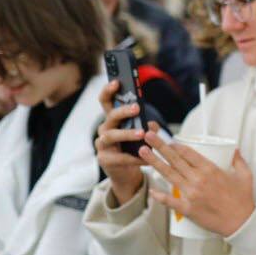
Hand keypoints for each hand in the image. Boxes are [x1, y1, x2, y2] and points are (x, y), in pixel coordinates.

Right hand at [95, 81, 147, 204]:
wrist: (125, 173)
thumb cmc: (133, 148)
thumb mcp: (141, 134)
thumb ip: (147, 127)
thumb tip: (152, 125)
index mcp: (113, 120)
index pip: (106, 102)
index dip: (109, 91)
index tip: (117, 81)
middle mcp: (104, 129)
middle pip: (110, 116)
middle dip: (123, 111)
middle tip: (136, 108)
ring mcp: (102, 145)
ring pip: (111, 135)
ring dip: (127, 133)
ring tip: (142, 134)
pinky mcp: (105, 160)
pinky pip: (120, 157)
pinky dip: (135, 157)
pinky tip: (146, 158)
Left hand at [141, 126, 254, 237]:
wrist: (241, 222)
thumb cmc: (243, 199)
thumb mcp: (245, 175)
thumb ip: (238, 160)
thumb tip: (234, 149)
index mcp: (211, 170)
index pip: (188, 153)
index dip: (176, 145)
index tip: (169, 140)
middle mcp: (198, 180)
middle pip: (175, 160)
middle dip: (160, 146)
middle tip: (148, 136)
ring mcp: (191, 194)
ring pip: (169, 175)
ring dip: (154, 162)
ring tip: (143, 152)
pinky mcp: (188, 209)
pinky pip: (170, 201)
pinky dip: (160, 196)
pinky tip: (151, 190)